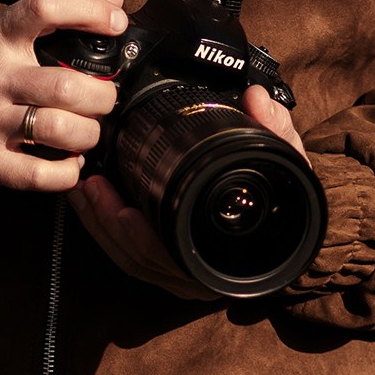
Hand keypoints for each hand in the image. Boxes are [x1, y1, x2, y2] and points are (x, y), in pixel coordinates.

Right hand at [0, 0, 124, 193]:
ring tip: (88, 133)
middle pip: (68, 86)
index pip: (45, 7)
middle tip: (105, 101)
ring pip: (61, 129)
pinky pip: (40, 174)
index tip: (116, 22)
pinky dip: (67, 173)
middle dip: (104, 97)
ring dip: (89, 134)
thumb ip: (55, 20)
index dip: (89, 10)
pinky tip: (69, 164)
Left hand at [69, 82, 311, 299]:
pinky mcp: (167, 267)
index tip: (122, 208)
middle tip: (91, 186)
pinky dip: (107, 232)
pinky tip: (93, 202)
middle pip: (141, 262)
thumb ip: (275, 129)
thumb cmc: (287, 202)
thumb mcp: (287, 163)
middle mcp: (201, 276)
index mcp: (227, 261)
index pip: (174, 258)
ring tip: (84, 187)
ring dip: (100, 227)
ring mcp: (182, 276)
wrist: (290, 228)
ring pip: (130, 263)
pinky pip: (130, 258)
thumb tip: (256, 98)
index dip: (142, 239)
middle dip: (108, 225)